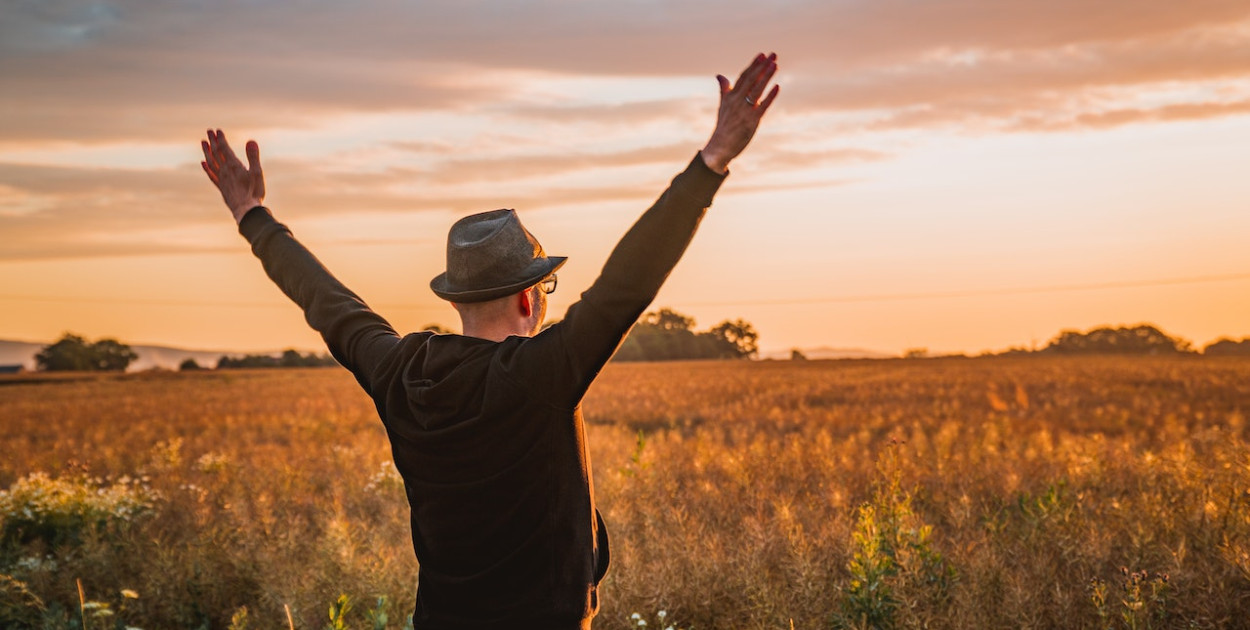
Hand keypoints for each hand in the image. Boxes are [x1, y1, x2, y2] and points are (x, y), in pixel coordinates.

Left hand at [201, 129, 265, 223]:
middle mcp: (225, 171)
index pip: (225, 149)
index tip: (217, 130)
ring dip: (207, 152)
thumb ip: (253, 156)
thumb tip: (251, 141)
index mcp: (234, 166)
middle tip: (209, 131)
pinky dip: (207, 168)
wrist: (246, 210)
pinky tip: (203, 163)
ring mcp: (222, 179)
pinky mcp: (221, 187)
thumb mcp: (257, 173)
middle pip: (216, 153)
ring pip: (211, 162)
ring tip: (203, 143)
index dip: (221, 139)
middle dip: (213, 142)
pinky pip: (211, 175)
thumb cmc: (254, 192)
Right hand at [701, 52, 779, 173]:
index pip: (743, 77)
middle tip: (773, 55)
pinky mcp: (751, 120)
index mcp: (731, 96)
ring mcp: (744, 110)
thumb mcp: (723, 105)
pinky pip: (762, 106)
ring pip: (757, 89)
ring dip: (766, 76)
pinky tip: (777, 86)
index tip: (761, 55)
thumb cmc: (724, 125)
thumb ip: (724, 89)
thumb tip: (719, 75)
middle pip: (751, 80)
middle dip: (762, 66)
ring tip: (775, 65)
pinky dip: (770, 96)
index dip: (753, 65)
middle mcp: (737, 100)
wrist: (720, 145)